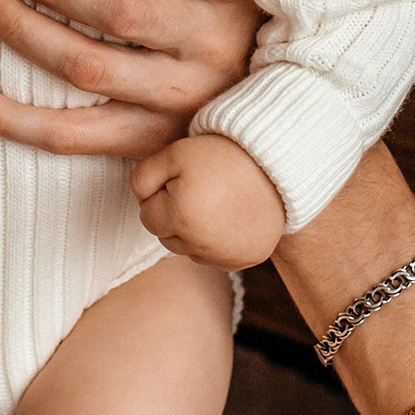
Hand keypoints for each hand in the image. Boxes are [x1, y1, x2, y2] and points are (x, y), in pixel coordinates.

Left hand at [132, 134, 284, 269]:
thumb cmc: (223, 156)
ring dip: (194, 231)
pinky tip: (230, 218)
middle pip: (167, 237)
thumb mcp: (175, 153)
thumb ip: (143, 177)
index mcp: (180, 218)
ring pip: (190, 250)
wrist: (275, 164)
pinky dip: (217, 242)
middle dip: (174, 215)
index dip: (161, 194)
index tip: (182, 179)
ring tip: (216, 202)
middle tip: (200, 189)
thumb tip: (138, 200)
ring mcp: (224, 257)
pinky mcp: (244, 261)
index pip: (147, 217)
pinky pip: (215, 257)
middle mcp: (201, 245)